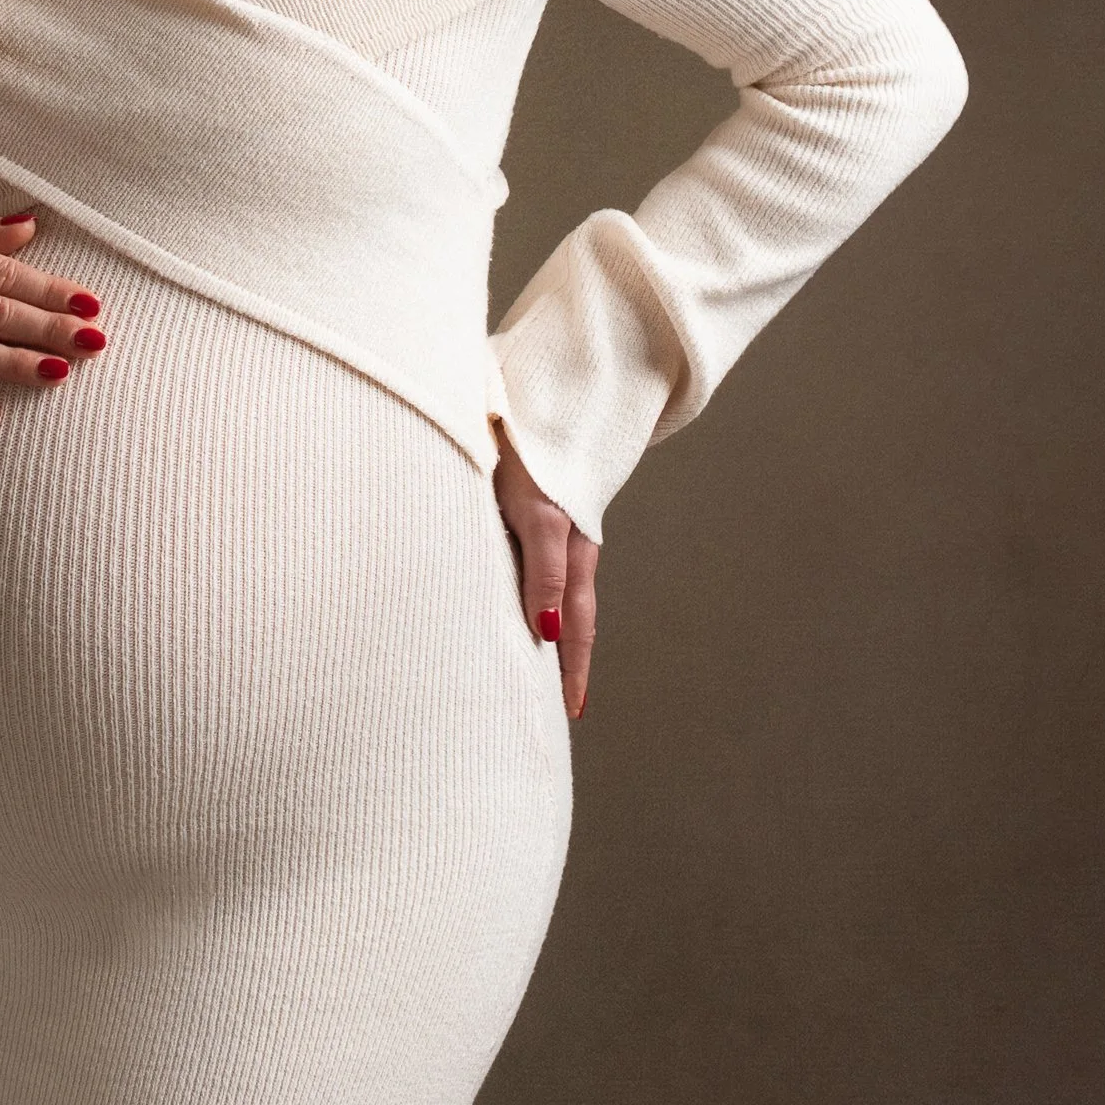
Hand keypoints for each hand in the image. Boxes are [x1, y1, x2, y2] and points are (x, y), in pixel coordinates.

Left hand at [492, 421, 596, 719]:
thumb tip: (546, 633)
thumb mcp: (535, 512)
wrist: (544, 392)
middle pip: (574, 613)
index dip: (572, 669)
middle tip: (567, 704)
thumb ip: (543, 571)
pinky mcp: (544, 508)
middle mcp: (571, 544)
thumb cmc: (529, 449)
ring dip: (558, 628)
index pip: (575, 625)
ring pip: (562, 590)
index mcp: (573, 551)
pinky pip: (549, 566)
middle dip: (570, 659)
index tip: (571, 712)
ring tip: (551, 663)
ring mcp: (561, 527)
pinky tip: (531, 599)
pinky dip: (545, 595)